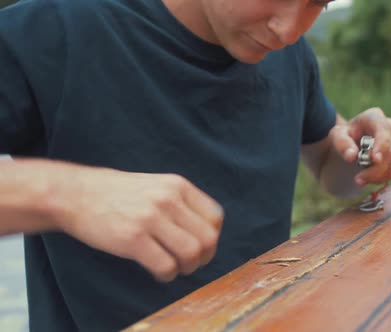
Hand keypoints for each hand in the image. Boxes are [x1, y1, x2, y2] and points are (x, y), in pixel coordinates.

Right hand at [51, 164, 223, 281]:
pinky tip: (157, 271)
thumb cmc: (119, 195)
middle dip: (203, 257)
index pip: (215, 217)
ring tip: (173, 267)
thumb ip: (182, 204)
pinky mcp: (132, 238)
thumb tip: (208, 236)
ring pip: (191, 253)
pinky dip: (167, 275)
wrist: (76, 194)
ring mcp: (150, 218)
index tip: (198, 246)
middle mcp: (168, 199)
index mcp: (178, 186)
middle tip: (188, 263)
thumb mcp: (157, 186)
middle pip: (208, 238)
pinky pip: (166, 266)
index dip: (211, 237)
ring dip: (186, 268)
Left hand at [331, 107, 390, 186]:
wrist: (352, 140)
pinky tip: (369, 179)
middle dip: (375, 169)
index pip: (383, 131)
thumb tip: (351, 156)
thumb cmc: (345, 135)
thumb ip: (342, 144)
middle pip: (390, 151)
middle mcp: (390, 126)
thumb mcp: (337, 136)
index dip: (382, 146)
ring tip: (360, 181)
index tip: (375, 160)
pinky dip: (383, 177)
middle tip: (358, 180)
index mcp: (374, 117)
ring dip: (378, 176)